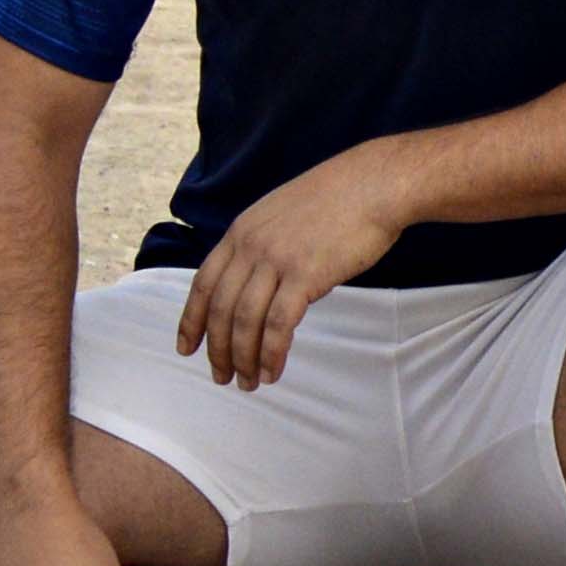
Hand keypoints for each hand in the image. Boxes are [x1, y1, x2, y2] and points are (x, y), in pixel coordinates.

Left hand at [177, 147, 414, 387]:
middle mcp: (250, 247)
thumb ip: (265, 244)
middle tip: (222, 377)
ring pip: (245, 322)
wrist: (378, 183)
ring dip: (243, 358)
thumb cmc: (342, 196)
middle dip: (218, 350)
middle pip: (220, 309)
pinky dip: (272, 353)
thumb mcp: (284, 213)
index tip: (187, 348)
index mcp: (241, 231)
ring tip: (249, 382)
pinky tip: (274, 370)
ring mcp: (276, 260)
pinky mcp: (305, 275)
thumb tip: (266, 282)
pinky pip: (279, 325)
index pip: (202, 284)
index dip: (191, 321)